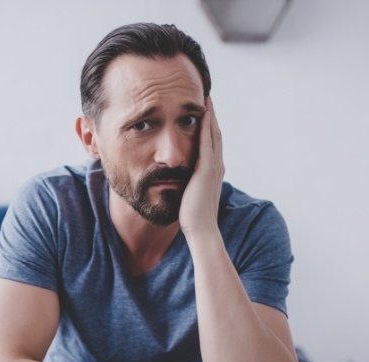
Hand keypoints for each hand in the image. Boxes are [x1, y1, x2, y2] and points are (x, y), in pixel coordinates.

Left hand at [179, 96, 224, 236]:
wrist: (201, 229)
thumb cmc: (192, 218)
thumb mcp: (189, 196)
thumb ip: (187, 186)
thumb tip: (177, 183)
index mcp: (212, 172)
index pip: (211, 145)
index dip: (209, 128)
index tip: (203, 113)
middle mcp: (216, 167)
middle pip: (215, 135)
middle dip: (211, 118)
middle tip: (207, 100)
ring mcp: (213, 167)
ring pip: (213, 135)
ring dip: (210, 117)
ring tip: (206, 100)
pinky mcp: (207, 170)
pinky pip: (207, 143)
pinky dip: (206, 127)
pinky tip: (203, 114)